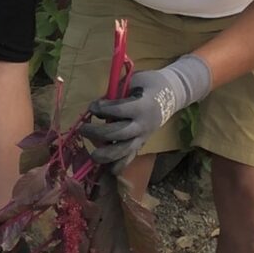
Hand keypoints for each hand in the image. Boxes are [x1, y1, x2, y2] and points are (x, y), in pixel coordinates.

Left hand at [80, 54, 211, 172]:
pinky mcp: (141, 143)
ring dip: (106, 154)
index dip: (103, 109)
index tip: (92, 107)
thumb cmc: (147, 84)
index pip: (119, 110)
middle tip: (83, 129)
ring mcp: (143, 136)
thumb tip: (96, 107)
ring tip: (92, 154)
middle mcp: (143, 124)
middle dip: (97, 133)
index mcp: (142, 106)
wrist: (170, 95)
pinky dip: (119, 165)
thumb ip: (116, 93)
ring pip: (123, 150)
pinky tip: (109, 170)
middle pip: (118, 133)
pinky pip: (130, 158)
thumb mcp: (133, 81)